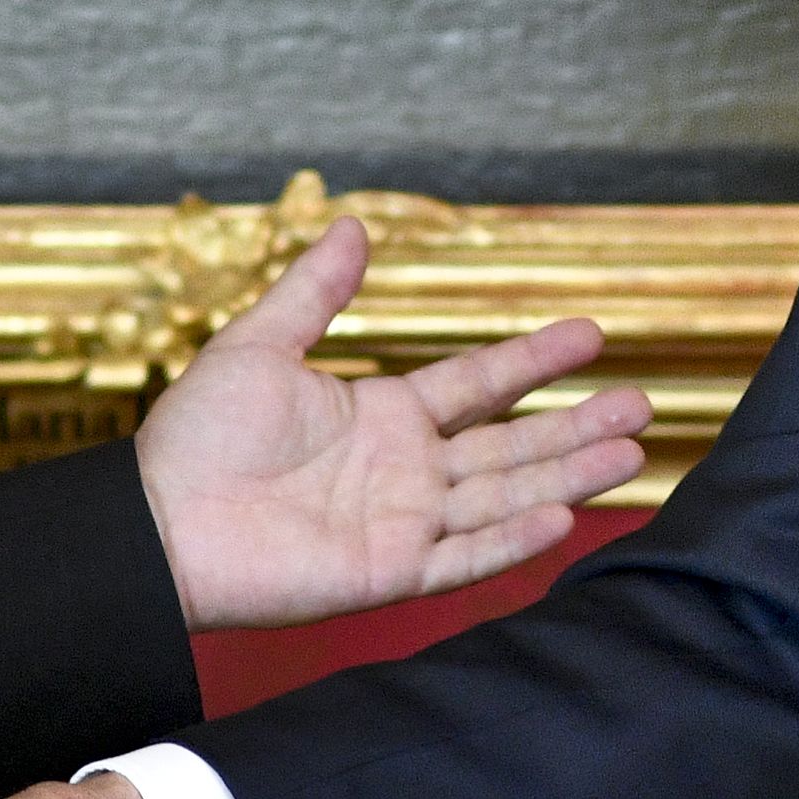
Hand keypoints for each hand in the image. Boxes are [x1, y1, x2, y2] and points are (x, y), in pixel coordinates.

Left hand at [135, 216, 650, 628]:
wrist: (156, 521)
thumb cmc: (195, 437)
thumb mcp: (258, 346)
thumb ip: (314, 293)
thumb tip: (351, 224)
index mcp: (384, 417)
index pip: (480, 384)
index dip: (535, 360)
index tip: (593, 334)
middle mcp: (406, 472)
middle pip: (511, 445)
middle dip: (576, 426)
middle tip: (642, 403)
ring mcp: (402, 524)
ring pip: (504, 497)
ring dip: (567, 476)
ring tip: (631, 452)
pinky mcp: (386, 573)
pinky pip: (462, 558)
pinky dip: (510, 541)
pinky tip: (560, 516)